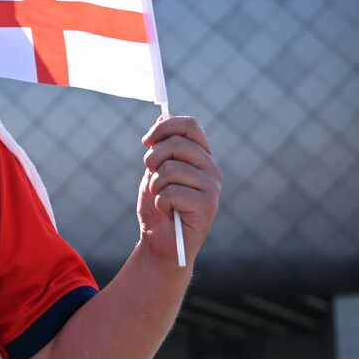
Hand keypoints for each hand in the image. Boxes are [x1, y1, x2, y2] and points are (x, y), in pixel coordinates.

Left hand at [136, 115, 220, 264]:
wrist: (160, 242)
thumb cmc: (158, 206)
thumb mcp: (155, 171)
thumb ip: (161, 146)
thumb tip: (164, 116)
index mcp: (201, 156)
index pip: (190, 125)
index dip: (164, 127)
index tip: (146, 141)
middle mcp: (211, 169)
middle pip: (176, 143)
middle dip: (153, 159)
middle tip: (151, 176)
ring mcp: (212, 187)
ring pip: (170, 169)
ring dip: (155, 185)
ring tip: (161, 198)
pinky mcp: (207, 205)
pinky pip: (171, 192)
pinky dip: (160, 202)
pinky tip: (167, 211)